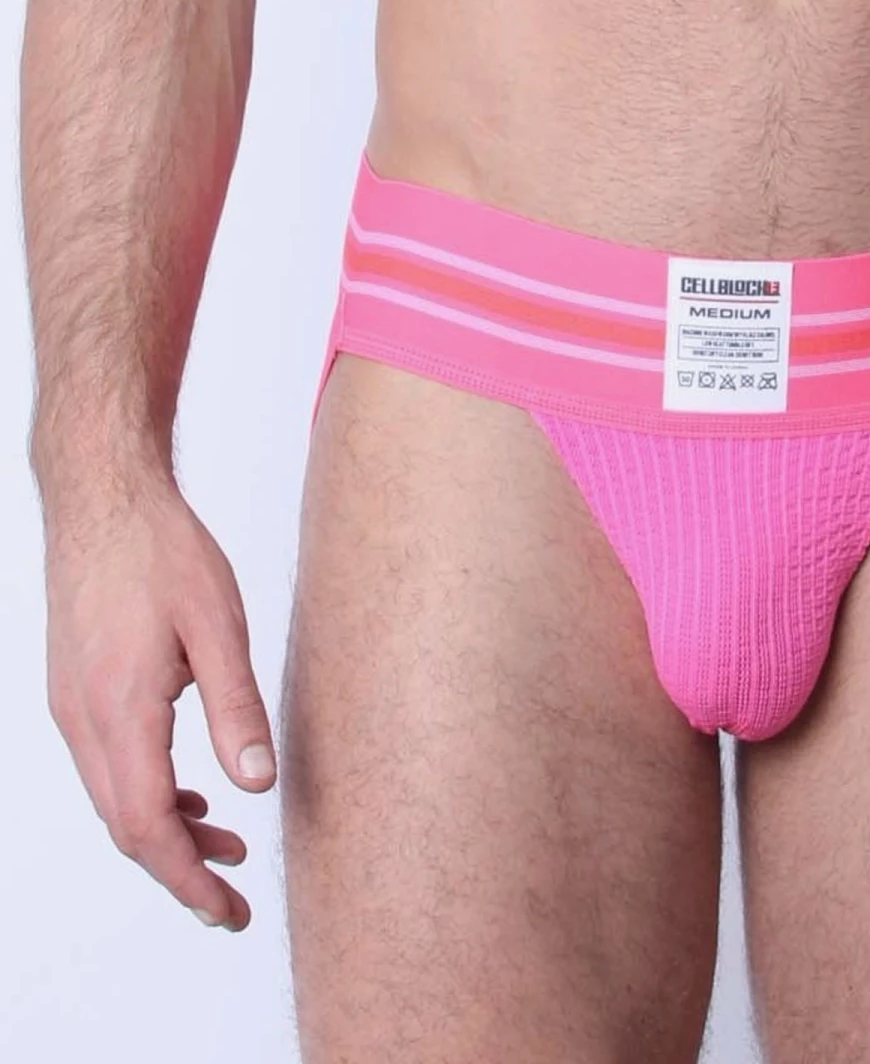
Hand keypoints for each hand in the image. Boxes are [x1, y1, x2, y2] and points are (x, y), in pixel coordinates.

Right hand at [43, 467, 276, 930]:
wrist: (102, 498)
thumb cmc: (162, 551)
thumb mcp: (218, 626)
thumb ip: (236, 709)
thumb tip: (256, 784)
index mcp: (120, 709)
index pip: (148, 826)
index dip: (188, 879)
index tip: (226, 912)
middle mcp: (83, 719)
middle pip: (127, 826)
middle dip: (180, 871)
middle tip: (233, 901)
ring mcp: (72, 706)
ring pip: (115, 798)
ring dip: (168, 833)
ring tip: (229, 847)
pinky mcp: (76, 690)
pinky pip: (109, 766)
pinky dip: (150, 794)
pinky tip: (193, 794)